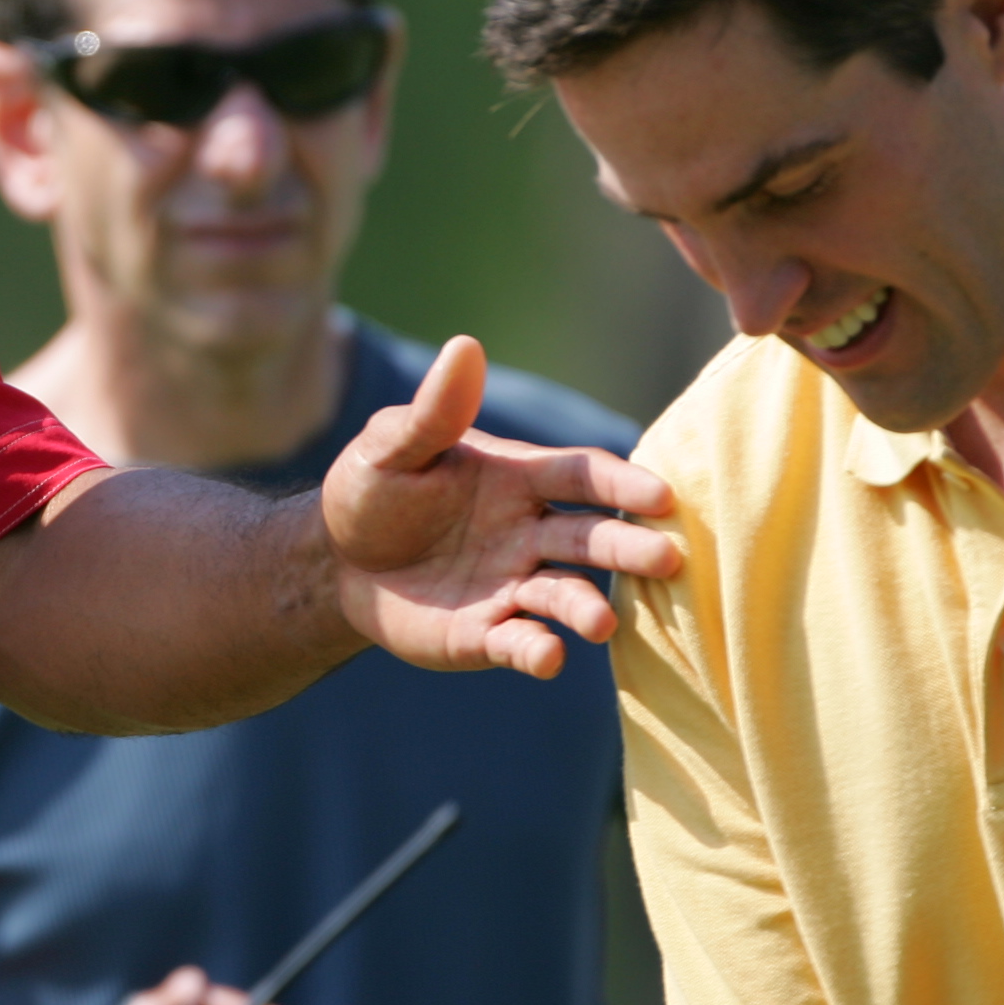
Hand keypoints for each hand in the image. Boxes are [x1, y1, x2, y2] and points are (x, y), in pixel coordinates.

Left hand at [324, 335, 679, 669]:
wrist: (335, 562)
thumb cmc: (373, 491)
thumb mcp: (392, 447)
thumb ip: (433, 412)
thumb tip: (465, 347)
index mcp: (519, 478)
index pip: (583, 477)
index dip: (623, 485)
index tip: (662, 496)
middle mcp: (530, 532)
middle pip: (591, 538)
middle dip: (629, 550)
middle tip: (669, 560)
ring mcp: (514, 585)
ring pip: (565, 595)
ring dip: (586, 609)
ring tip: (600, 624)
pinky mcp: (488, 634)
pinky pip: (521, 643)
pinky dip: (538, 651)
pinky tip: (548, 657)